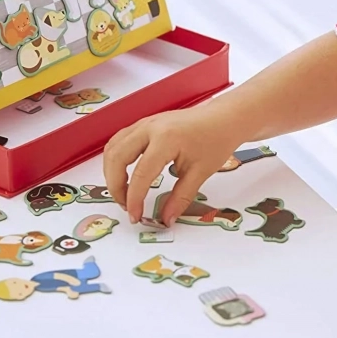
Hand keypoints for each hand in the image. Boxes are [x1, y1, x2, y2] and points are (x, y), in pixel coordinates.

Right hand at [103, 103, 241, 224]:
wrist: (223, 118)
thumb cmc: (215, 140)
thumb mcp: (200, 172)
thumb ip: (180, 197)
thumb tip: (165, 219)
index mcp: (166, 139)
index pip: (141, 174)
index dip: (134, 199)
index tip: (136, 216)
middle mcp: (149, 127)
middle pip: (117, 157)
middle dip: (115, 186)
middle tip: (126, 206)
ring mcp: (145, 123)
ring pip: (113, 147)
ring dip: (112, 172)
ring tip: (124, 193)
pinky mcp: (144, 123)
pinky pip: (119, 140)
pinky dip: (116, 159)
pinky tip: (124, 174)